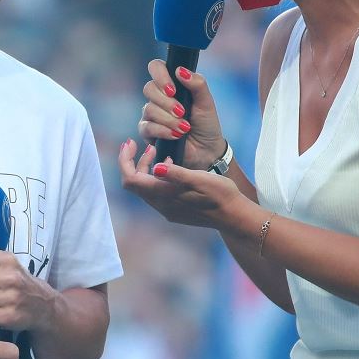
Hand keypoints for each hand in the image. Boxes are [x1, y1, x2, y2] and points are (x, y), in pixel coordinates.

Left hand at [118, 139, 255, 231]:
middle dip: (135, 162)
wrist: (234, 216)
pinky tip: (171, 166)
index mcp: (163, 195)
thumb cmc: (219, 194)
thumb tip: (156, 167)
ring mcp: (167, 210)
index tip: (129, 143)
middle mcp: (160, 205)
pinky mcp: (175, 211)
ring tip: (159, 152)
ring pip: (146, 187)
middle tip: (147, 145)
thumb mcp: (199, 179)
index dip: (124, 160)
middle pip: (135, 183)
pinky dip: (157, 177)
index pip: (130, 179)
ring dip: (147, 169)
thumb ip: (176, 173)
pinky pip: (157, 192)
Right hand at [138, 58, 225, 170]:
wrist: (206, 149)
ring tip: (184, 128)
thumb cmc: (206, 124)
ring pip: (148, 109)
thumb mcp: (206, 102)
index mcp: (172, 84)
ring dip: (168, 119)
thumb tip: (180, 70)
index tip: (173, 90)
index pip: (156, 67)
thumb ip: (197, 83)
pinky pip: (146, 127)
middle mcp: (159, 97)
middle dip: (167, 102)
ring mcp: (151, 114)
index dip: (160, 75)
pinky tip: (175, 135)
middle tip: (182, 112)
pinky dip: (162, 130)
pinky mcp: (148, 132)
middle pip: (149, 88)